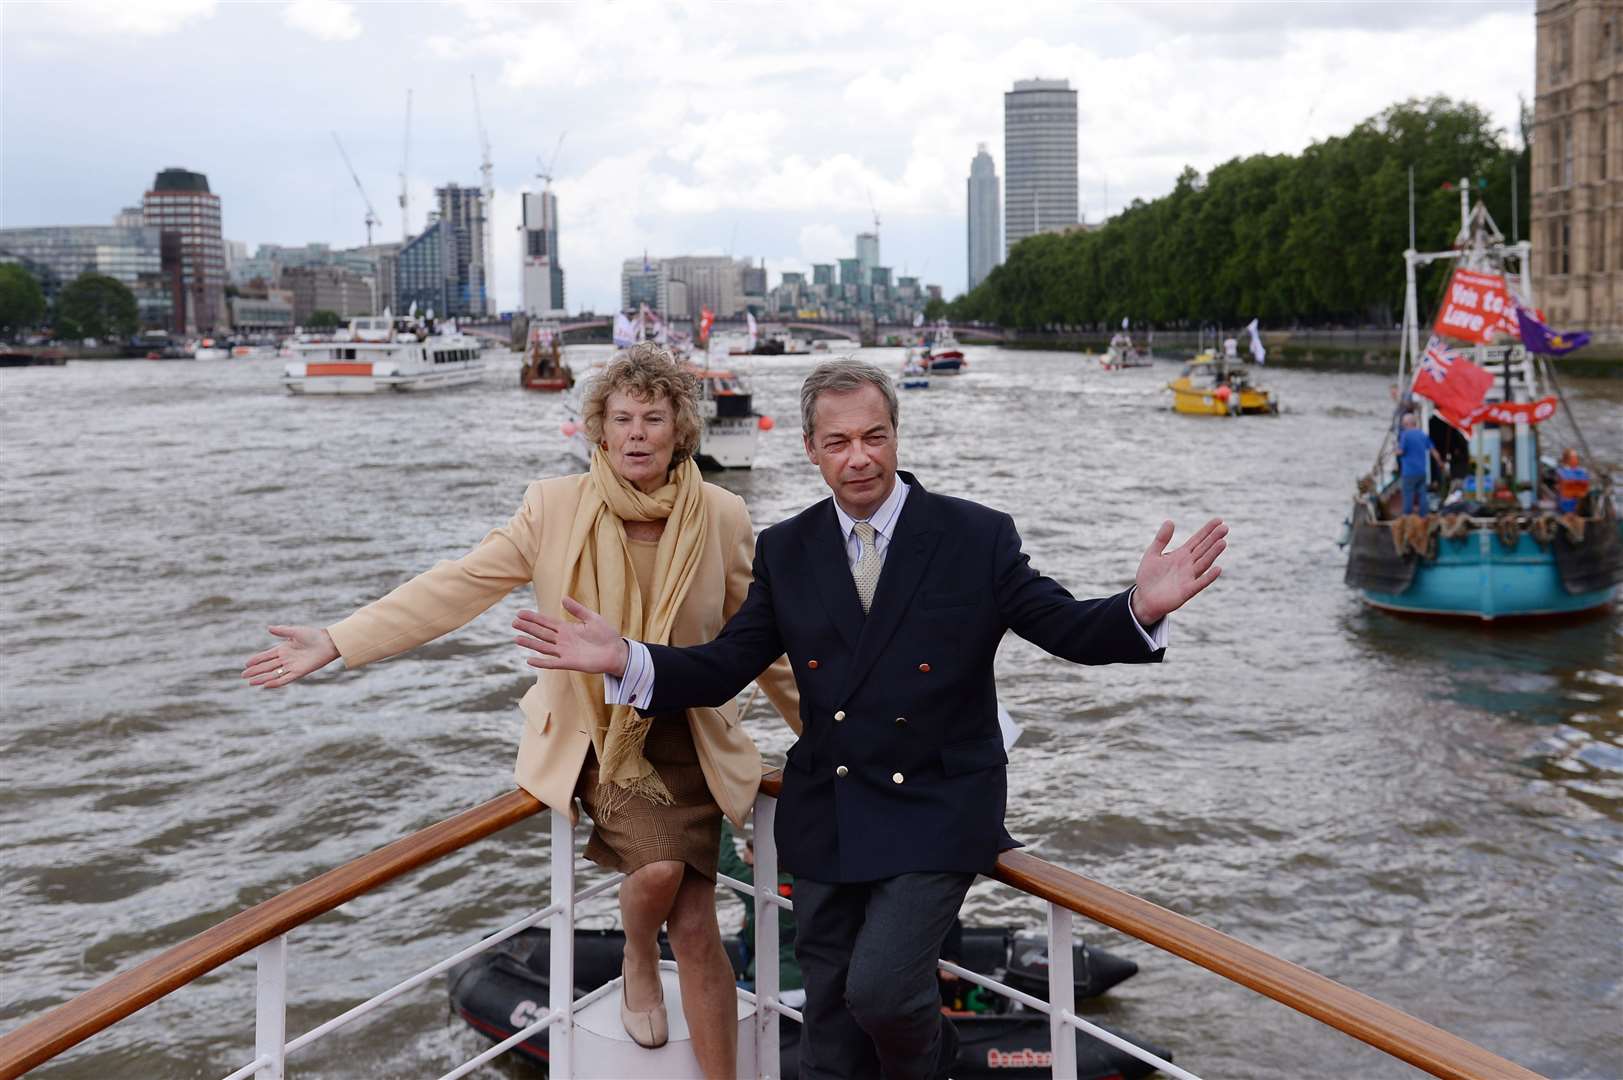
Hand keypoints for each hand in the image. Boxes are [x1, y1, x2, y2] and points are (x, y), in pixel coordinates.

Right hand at [242, 625, 339, 688]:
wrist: (328, 642)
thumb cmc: (313, 635)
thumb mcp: (295, 631)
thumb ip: (282, 631)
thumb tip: (268, 628)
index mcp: (283, 649)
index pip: (266, 656)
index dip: (256, 660)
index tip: (246, 664)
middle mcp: (286, 659)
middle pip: (267, 667)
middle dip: (255, 671)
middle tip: (243, 676)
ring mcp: (292, 666)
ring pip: (273, 674)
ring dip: (262, 678)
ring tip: (250, 683)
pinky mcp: (299, 672)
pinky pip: (285, 679)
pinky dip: (276, 682)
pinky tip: (266, 685)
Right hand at [513, 597, 629, 676]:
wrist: (617, 652)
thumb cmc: (607, 635)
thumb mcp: (592, 618)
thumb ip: (577, 610)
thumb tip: (563, 598)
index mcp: (567, 629)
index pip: (546, 622)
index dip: (533, 618)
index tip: (520, 613)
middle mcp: (563, 640)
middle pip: (541, 633)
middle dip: (527, 628)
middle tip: (513, 622)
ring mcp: (565, 652)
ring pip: (543, 647)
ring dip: (530, 643)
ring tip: (516, 639)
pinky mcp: (570, 663)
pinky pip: (552, 663)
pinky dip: (541, 662)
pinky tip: (529, 660)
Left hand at [1130, 518, 1226, 624]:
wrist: (1144, 599)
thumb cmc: (1149, 577)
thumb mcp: (1152, 554)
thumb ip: (1161, 539)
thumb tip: (1170, 521)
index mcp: (1181, 555)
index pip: (1197, 540)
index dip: (1207, 530)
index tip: (1219, 520)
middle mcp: (1188, 564)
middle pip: (1203, 549)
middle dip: (1213, 538)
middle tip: (1225, 528)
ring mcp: (1189, 577)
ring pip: (1204, 563)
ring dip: (1213, 553)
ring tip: (1222, 542)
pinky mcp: (1187, 591)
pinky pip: (1200, 583)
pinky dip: (1209, 577)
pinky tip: (1218, 568)